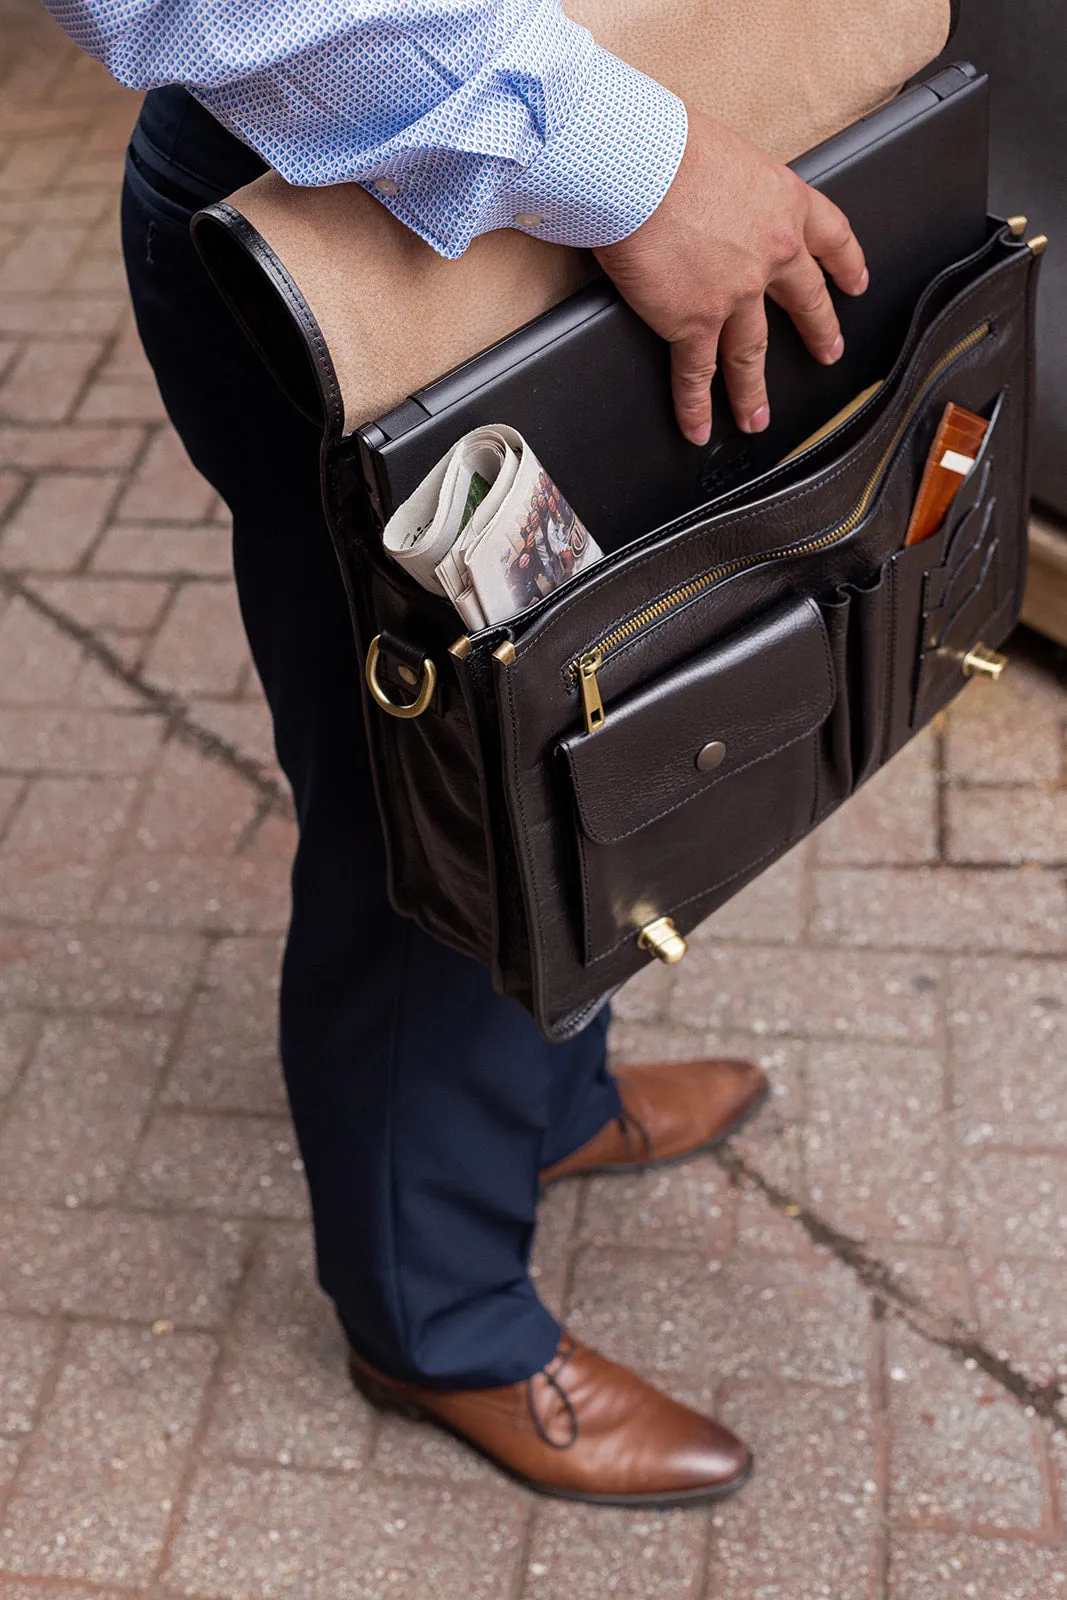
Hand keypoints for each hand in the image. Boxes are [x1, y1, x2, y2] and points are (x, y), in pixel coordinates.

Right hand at [593, 109, 868, 445]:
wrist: (638, 166)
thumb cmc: (668, 146)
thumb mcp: (725, 156)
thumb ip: (734, 192)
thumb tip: (713, 205)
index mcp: (784, 203)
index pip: (831, 238)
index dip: (845, 264)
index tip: (853, 283)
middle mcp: (771, 252)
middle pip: (804, 301)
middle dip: (818, 331)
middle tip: (827, 353)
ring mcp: (736, 293)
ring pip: (751, 352)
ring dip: (753, 390)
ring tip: (757, 417)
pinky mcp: (694, 321)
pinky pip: (697, 374)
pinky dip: (696, 406)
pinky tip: (698, 426)